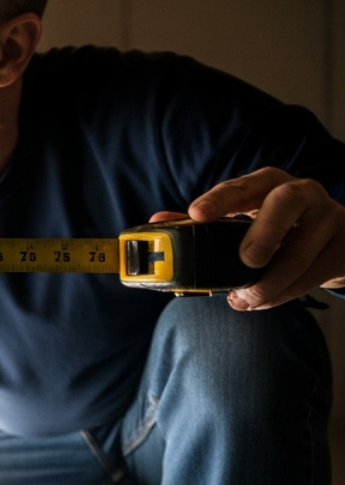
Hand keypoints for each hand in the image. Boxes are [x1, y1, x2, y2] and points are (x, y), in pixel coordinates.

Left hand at [151, 167, 344, 309]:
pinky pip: (315, 273)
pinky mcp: (344, 246)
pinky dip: (286, 292)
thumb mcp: (242, 220)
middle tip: (246, 260)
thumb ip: (202, 223)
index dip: (219, 200)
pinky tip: (266, 301)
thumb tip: (157, 221)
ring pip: (301, 250)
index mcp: (267, 184)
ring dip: (270, 281)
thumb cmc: (276, 228)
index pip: (242, 185)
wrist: (333, 240)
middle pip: (285, 202)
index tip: (196, 215)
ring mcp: (328, 217)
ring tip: (245, 299)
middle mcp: (300, 193)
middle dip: (263, 232)